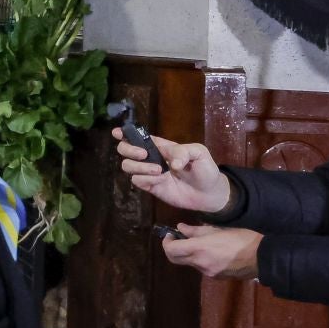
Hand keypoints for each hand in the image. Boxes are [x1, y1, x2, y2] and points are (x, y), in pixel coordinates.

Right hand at [110, 128, 232, 213]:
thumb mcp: (199, 153)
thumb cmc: (205, 169)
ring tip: (159, 171)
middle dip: (129, 150)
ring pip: (127, 166)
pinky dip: (146, 180)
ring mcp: (148, 173)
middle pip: (125, 150)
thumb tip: (170, 163)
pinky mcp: (150, 186)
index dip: (124, 133)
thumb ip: (184, 152)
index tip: (117, 133)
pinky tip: (160, 181)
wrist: (210, 194)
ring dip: (140, 167)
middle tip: (143, 154)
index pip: (137, 136)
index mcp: (160, 146)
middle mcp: (150, 158)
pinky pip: (137, 181)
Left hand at [161, 225, 261, 279]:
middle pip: (175, 259)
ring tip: (200, 243)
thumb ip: (196, 230)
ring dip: (189, 254)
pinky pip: (203, 268)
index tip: (170, 234)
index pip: (171, 250)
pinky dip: (201, 260)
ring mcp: (209, 273)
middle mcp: (201, 264)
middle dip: (173, 249)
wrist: (264, 257)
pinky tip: (212, 252)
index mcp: (199, 250)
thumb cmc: (242, 238)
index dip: (166, 242)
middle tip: (177, 239)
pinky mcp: (217, 277)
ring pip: (190, 263)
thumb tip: (180, 228)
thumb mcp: (218, 229)